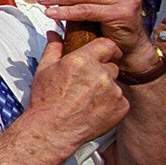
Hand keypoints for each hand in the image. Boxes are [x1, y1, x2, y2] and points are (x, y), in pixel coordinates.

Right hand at [25, 35, 128, 151]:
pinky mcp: (120, 107)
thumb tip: (54, 34)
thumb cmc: (46, 101)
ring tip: (87, 97)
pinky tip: (94, 108)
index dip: (106, 48)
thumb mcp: (44, 69)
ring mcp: (112, 92)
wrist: (53, 130)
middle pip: (111, 65)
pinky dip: (111, 102)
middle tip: (87, 81)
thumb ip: (53, 48)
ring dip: (106, 87)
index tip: (103, 52)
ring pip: (115, 83)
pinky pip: (120, 99)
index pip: (107, 44)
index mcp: (81, 61)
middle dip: (102, 70)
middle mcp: (100, 74)